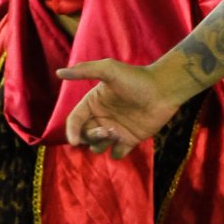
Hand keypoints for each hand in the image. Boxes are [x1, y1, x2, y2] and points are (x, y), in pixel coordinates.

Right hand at [58, 59, 179, 158]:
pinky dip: (117, 152)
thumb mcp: (109, 69)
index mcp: (93, 103)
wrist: (164, 88)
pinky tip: (125, 141)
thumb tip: (59, 72)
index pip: (74, 121)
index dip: (71, 131)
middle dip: (90, 136)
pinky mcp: (130, 139)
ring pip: (97, 147)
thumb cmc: (136, 78)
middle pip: (84, 136)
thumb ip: (85, 70)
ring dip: (102, 144)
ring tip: (117, 133)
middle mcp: (101, 117)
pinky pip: (116, 154)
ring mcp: (115, 129)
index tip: (75, 140)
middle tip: (107, 130)